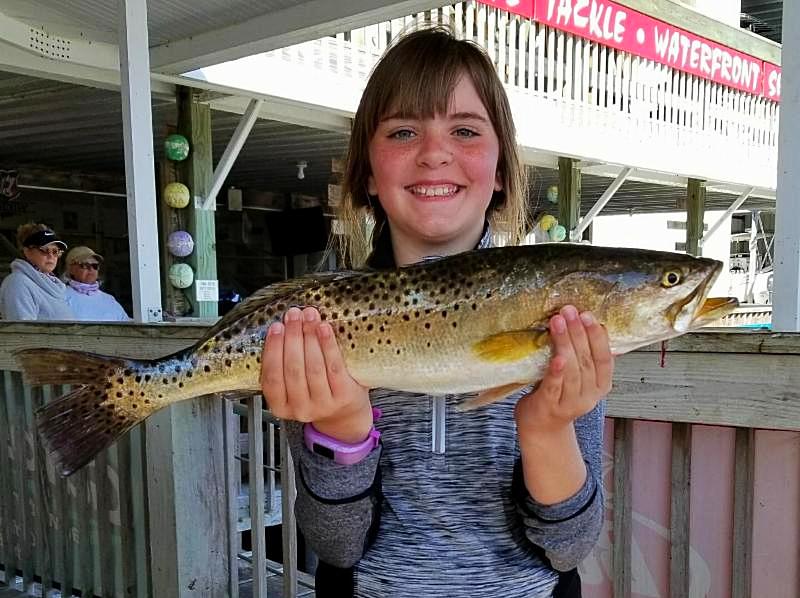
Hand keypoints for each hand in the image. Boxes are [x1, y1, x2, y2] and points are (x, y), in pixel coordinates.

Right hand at [261, 306, 372, 442]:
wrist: (344, 413)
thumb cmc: (315, 391)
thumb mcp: (292, 387)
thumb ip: (283, 365)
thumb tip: (281, 326)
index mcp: (280, 406)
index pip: (271, 377)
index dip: (272, 349)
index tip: (275, 327)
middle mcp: (300, 408)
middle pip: (293, 369)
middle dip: (292, 337)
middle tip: (293, 315)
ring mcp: (323, 404)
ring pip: (313, 366)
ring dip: (309, 336)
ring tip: (308, 316)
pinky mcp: (343, 396)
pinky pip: (334, 366)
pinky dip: (328, 344)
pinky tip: (324, 328)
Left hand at [515, 305, 612, 440]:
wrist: (542, 428)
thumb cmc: (558, 394)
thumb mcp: (580, 377)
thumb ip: (586, 356)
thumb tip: (589, 322)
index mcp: (601, 385)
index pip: (604, 359)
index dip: (598, 336)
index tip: (588, 315)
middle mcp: (589, 395)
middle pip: (586, 361)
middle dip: (578, 332)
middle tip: (569, 311)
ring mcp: (570, 403)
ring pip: (572, 371)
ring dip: (565, 343)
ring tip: (558, 322)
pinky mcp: (549, 406)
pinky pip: (554, 386)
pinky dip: (557, 371)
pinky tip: (557, 357)